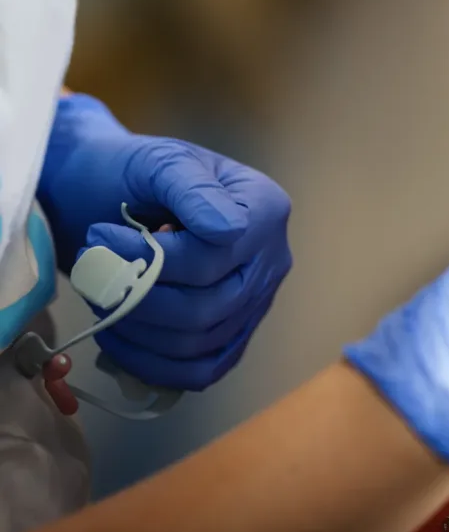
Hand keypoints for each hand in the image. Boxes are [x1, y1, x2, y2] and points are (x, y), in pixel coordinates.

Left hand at [39, 93, 291, 390]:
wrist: (109, 191)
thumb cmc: (136, 172)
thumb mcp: (161, 161)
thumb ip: (193, 189)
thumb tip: (229, 232)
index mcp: (265, 209)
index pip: (214, 258)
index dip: (152, 260)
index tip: (99, 236)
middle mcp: (272, 258)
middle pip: (210, 306)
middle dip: (139, 298)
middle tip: (93, 271)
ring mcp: (254, 301)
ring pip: (199, 342)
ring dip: (137, 328)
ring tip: (100, 294)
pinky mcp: (230, 334)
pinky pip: (201, 370)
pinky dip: (152, 363)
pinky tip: (116, 334)